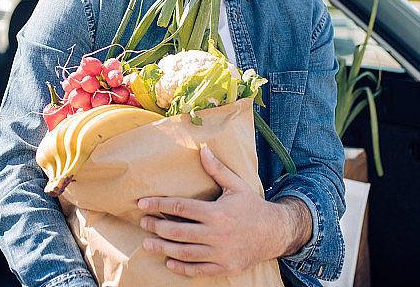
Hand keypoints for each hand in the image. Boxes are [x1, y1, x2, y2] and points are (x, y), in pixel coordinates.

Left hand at [138, 146, 310, 276]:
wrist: (276, 232)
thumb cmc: (253, 206)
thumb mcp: (236, 185)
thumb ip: (217, 169)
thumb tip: (202, 149)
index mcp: (217, 212)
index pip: (181, 207)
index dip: (159, 205)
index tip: (143, 204)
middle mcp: (217, 234)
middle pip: (178, 231)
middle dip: (156, 227)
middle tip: (143, 223)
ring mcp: (220, 253)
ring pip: (184, 252)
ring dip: (163, 248)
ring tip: (148, 243)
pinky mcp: (225, 267)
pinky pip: (198, 270)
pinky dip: (182, 267)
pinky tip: (169, 262)